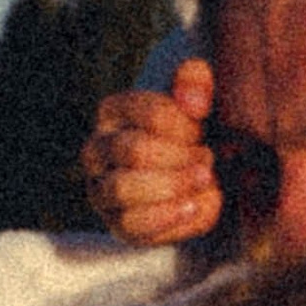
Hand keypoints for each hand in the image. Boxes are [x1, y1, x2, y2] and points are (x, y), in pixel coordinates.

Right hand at [82, 61, 220, 246]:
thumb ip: (197, 79)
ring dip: (173, 185)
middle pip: (134, 152)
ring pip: (123, 189)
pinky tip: (193, 205)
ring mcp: (102, 189)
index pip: (148, 114)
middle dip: (180, 158)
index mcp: (112, 111)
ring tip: (204, 178)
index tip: (202, 131)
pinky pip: (133, 225)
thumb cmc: (201, 127)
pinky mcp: (118, 224)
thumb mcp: (204, 93)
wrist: (208, 173)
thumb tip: (191, 103)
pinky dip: (168, 217)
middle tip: (208, 157)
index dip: (184, 125)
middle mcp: (97, 150)